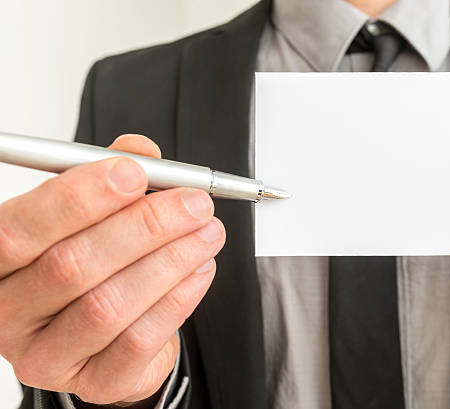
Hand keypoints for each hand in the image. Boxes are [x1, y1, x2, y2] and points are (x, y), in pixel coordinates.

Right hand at [0, 135, 224, 405]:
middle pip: (70, 266)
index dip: (77, 198)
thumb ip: (111, 178)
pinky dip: (178, 298)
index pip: (18, 229)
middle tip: (193, 202)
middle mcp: (11, 313)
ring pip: (109, 304)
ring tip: (207, 232)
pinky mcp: (92, 381)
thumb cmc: (92, 266)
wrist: (106, 334)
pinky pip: (138, 339)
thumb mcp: (94, 216)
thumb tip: (140, 151)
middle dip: (144, 227)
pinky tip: (199, 269)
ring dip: (170, 260)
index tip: (133, 173)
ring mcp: (47, 355)